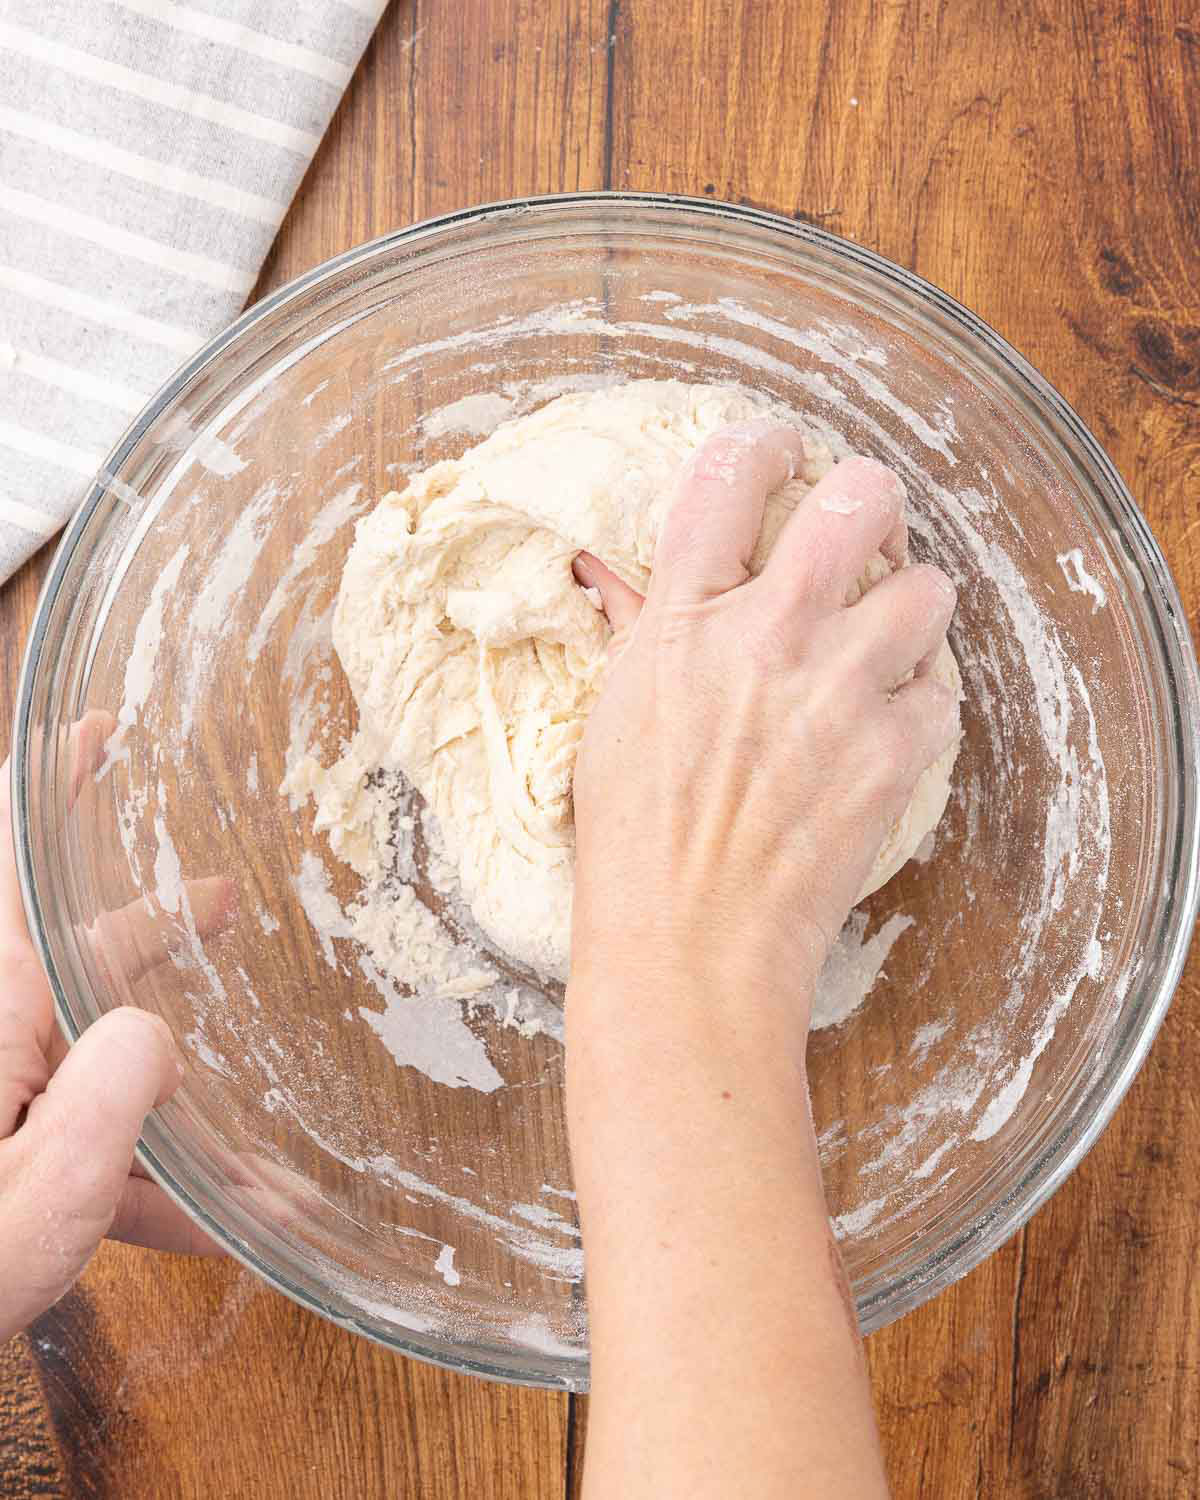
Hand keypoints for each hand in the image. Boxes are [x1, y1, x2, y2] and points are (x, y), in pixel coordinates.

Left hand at [0, 718, 229, 1344]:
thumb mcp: (43, 1191)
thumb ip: (115, 1094)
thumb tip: (158, 1036)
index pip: (19, 864)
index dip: (52, 785)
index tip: (94, 726)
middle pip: (82, 962)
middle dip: (158, 935)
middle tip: (223, 902)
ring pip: (95, 1073)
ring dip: (177, 1114)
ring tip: (264, 1159)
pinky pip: (75, 1152)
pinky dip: (141, 1185)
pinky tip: (215, 1232)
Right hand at [570, 421, 957, 1030]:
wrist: (692, 944)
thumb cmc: (632, 843)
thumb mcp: (613, 719)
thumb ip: (634, 632)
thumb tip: (606, 570)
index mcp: (685, 623)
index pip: (728, 475)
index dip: (761, 444)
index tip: (775, 452)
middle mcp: (769, 637)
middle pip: (857, 496)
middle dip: (865, 497)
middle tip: (857, 528)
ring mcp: (840, 692)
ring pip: (926, 586)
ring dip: (907, 607)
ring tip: (882, 640)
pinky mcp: (896, 752)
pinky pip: (942, 691)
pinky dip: (921, 703)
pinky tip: (886, 727)